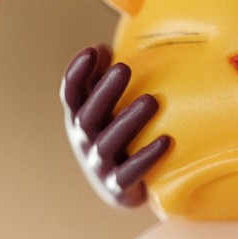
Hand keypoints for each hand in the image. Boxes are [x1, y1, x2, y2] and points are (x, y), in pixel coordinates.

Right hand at [61, 45, 171, 207]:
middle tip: (124, 67)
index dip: (77, 73)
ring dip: (128, 121)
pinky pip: (131, 173)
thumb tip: (102, 48)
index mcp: (79, 119)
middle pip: (88, 116)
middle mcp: (85, 141)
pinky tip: (166, 141)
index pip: (71, 94)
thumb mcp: (104, 109)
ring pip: (108, 143)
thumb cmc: (114, 136)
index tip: (92, 51)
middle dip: (104, 91)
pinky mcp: (118, 186)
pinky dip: (147, 157)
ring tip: (151, 101)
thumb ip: (101, 80)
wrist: (120, 190)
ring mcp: (100, 165)